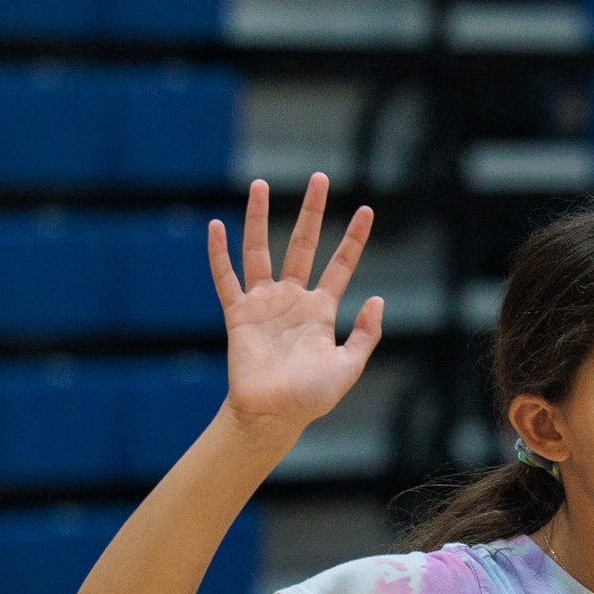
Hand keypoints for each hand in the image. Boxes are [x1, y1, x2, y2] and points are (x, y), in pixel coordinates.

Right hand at [208, 173, 382, 446]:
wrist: (274, 416)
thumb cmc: (311, 397)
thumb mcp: (349, 367)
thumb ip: (366, 335)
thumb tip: (377, 299)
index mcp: (321, 311)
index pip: (340, 265)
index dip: (354, 239)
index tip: (367, 210)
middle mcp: (292, 299)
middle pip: (303, 245)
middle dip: (313, 213)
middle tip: (320, 178)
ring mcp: (264, 303)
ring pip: (261, 250)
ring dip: (261, 219)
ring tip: (262, 185)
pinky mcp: (238, 313)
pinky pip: (226, 277)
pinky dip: (219, 253)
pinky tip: (217, 225)